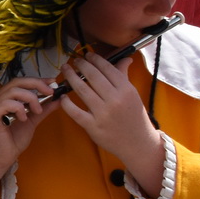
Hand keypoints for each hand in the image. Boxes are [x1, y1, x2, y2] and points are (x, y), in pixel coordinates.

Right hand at [0, 77, 56, 198]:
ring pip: (13, 91)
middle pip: (17, 81)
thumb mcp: (32, 122)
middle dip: (36, 84)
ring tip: (37, 111)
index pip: (21, 81)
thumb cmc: (12, 141)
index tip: (52, 82)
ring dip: (30, 98)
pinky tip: (23, 118)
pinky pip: (6, 103)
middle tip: (50, 93)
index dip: (37, 80)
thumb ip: (43, 110)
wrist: (2, 158)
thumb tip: (58, 99)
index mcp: (6, 98)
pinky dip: (19, 108)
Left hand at [58, 52, 163, 178]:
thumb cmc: (134, 117)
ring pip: (82, 90)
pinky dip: (66, 103)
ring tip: (65, 70)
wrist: (138, 143)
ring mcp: (103, 114)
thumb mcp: (133, 95)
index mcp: (126, 90)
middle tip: (73, 61)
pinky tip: (62, 97)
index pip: (107, 68)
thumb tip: (125, 58)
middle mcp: (115, 100)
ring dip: (70, 78)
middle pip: (93, 76)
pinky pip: (75, 112)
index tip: (86, 55)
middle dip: (81, 65)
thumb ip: (124, 76)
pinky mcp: (93, 126)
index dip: (94, 59)